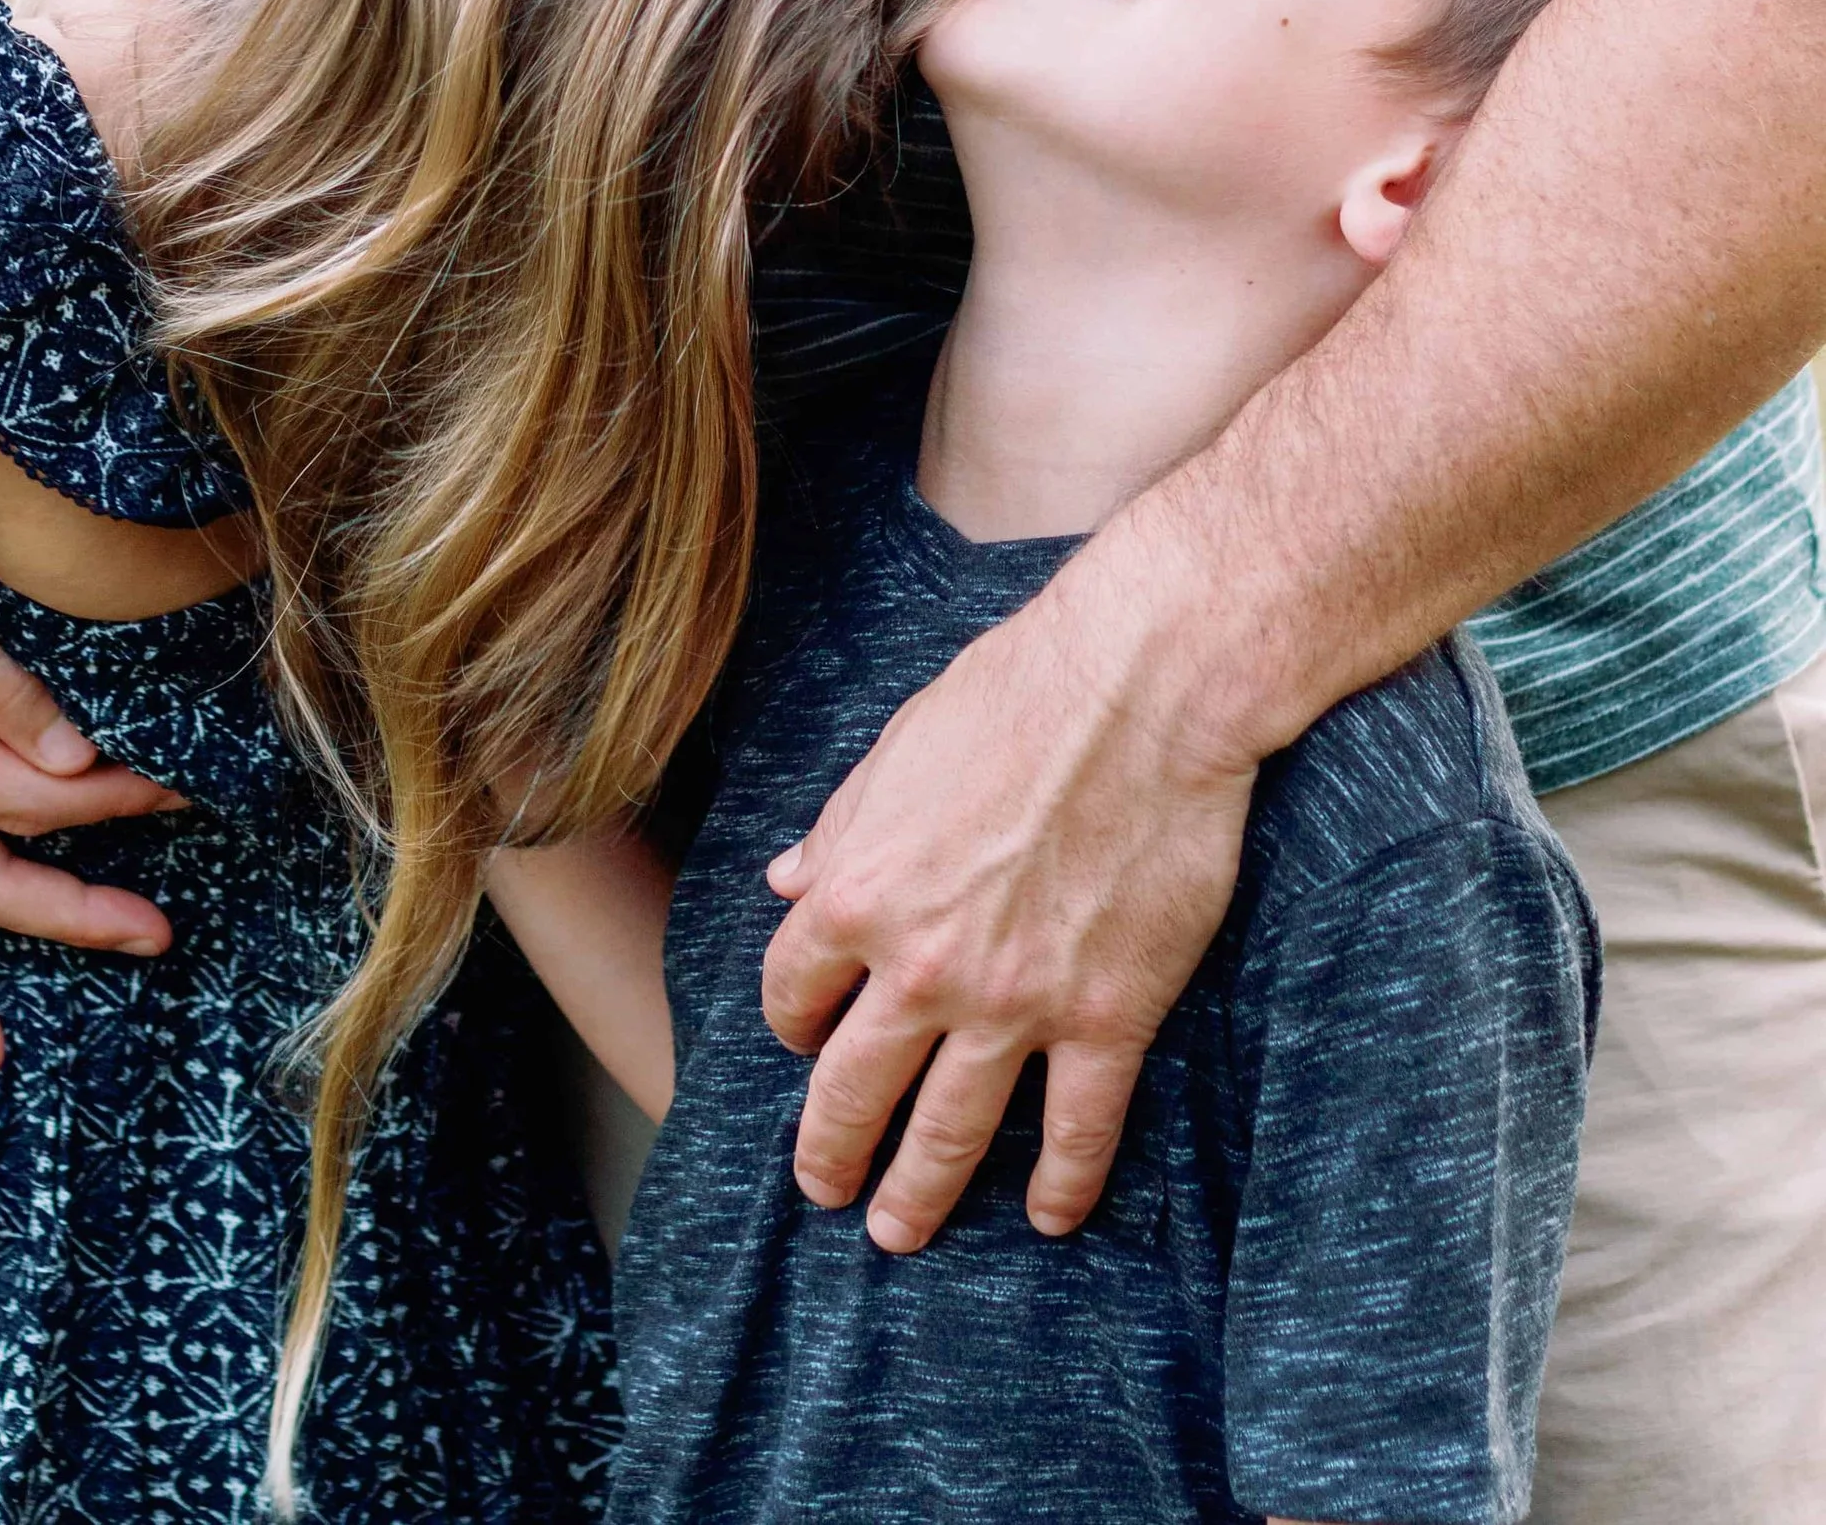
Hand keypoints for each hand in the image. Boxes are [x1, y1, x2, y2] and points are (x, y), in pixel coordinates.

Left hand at [759, 545, 1257, 1252]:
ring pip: (951, 1131)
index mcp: (857, 892)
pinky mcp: (1107, 1016)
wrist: (1139, 691)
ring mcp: (1016, 1002)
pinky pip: (1077, 1129)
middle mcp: (922, 965)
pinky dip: (1061, 1184)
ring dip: (918, 1193)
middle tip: (824, 1192)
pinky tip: (1049, 1217)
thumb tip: (784, 877)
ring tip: (898, 1233)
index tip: (803, 1040)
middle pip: (853, 1088)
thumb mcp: (894, 752)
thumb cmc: (1012, 696)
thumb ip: (839, 830)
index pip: (793, 992)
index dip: (791, 1024)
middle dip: (831, 1151)